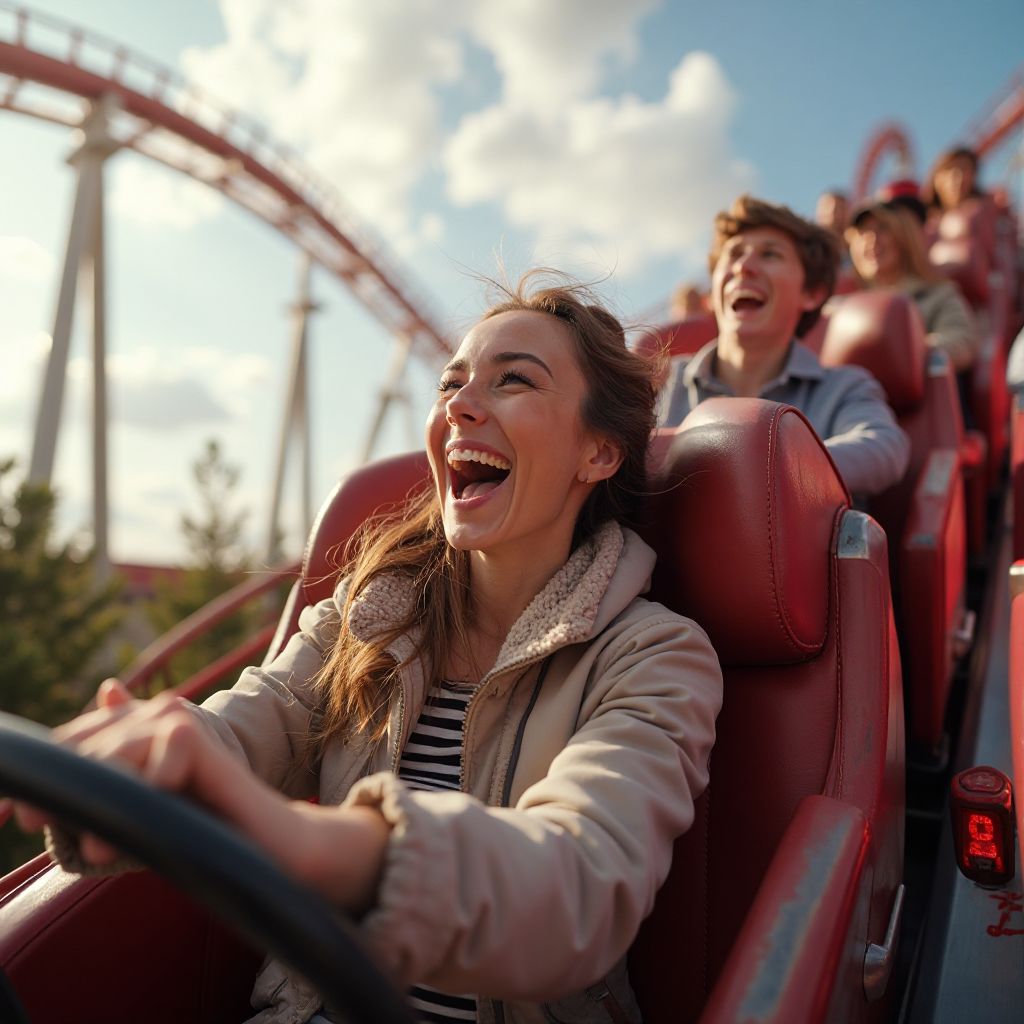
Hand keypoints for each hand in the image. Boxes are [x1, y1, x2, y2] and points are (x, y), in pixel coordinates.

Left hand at [5, 679, 389, 910]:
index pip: (77, 737)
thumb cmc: (203, 824)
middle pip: (88, 741)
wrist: (265, 839)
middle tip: (34, 822)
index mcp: (143, 726)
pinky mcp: (201, 741)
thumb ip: (113, 768)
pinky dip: (149, 790)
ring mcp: (181, 724)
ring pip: (117, 750)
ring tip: (94, 850)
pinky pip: (160, 754)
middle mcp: (160, 716)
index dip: (47, 769)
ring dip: (102, 799)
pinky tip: (146, 824)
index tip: (18, 813)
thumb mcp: (146, 805)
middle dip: (62, 785)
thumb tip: (95, 706)